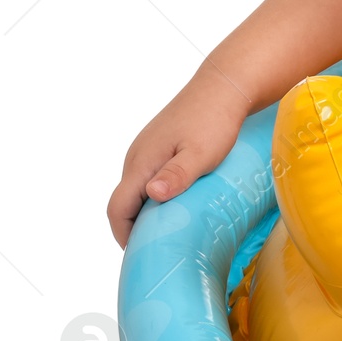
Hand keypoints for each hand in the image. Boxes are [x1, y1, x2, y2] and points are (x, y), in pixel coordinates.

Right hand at [107, 70, 250, 247]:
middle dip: (135, 227)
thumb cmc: (216, 119)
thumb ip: (177, 175)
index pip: (117, 209)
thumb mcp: (201, 152)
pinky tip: (178, 201)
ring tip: (170, 229)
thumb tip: (152, 195)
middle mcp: (137, 156)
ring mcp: (147, 148)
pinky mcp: (160, 143)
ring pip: (136, 188)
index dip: (123, 236)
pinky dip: (155, 194)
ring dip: (147, 210)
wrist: (224, 85)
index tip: (140, 255)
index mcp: (141, 162)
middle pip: (124, 202)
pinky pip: (148, 176)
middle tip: (158, 248)